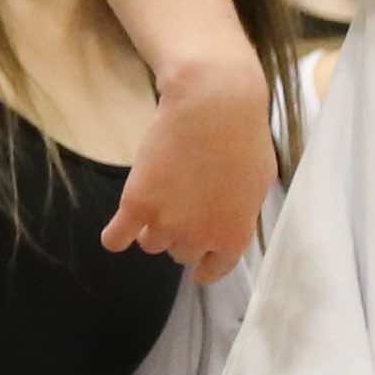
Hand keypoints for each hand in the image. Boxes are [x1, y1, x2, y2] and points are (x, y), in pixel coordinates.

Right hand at [101, 54, 275, 279]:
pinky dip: (116, 236)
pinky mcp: (135, 205)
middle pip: (180, 254)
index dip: (204, 266)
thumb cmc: (243, 135)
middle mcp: (198, 237)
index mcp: (233, 235)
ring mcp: (165, 223)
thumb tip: (229, 220)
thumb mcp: (259, 181)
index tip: (198, 264)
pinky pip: (115, 239)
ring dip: (151, 228)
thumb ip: (242, 212)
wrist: (212, 104)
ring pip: (150, 244)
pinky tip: (118, 228)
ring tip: (157, 199)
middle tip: (181, 204)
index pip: (214, 270)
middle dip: (181, 234)